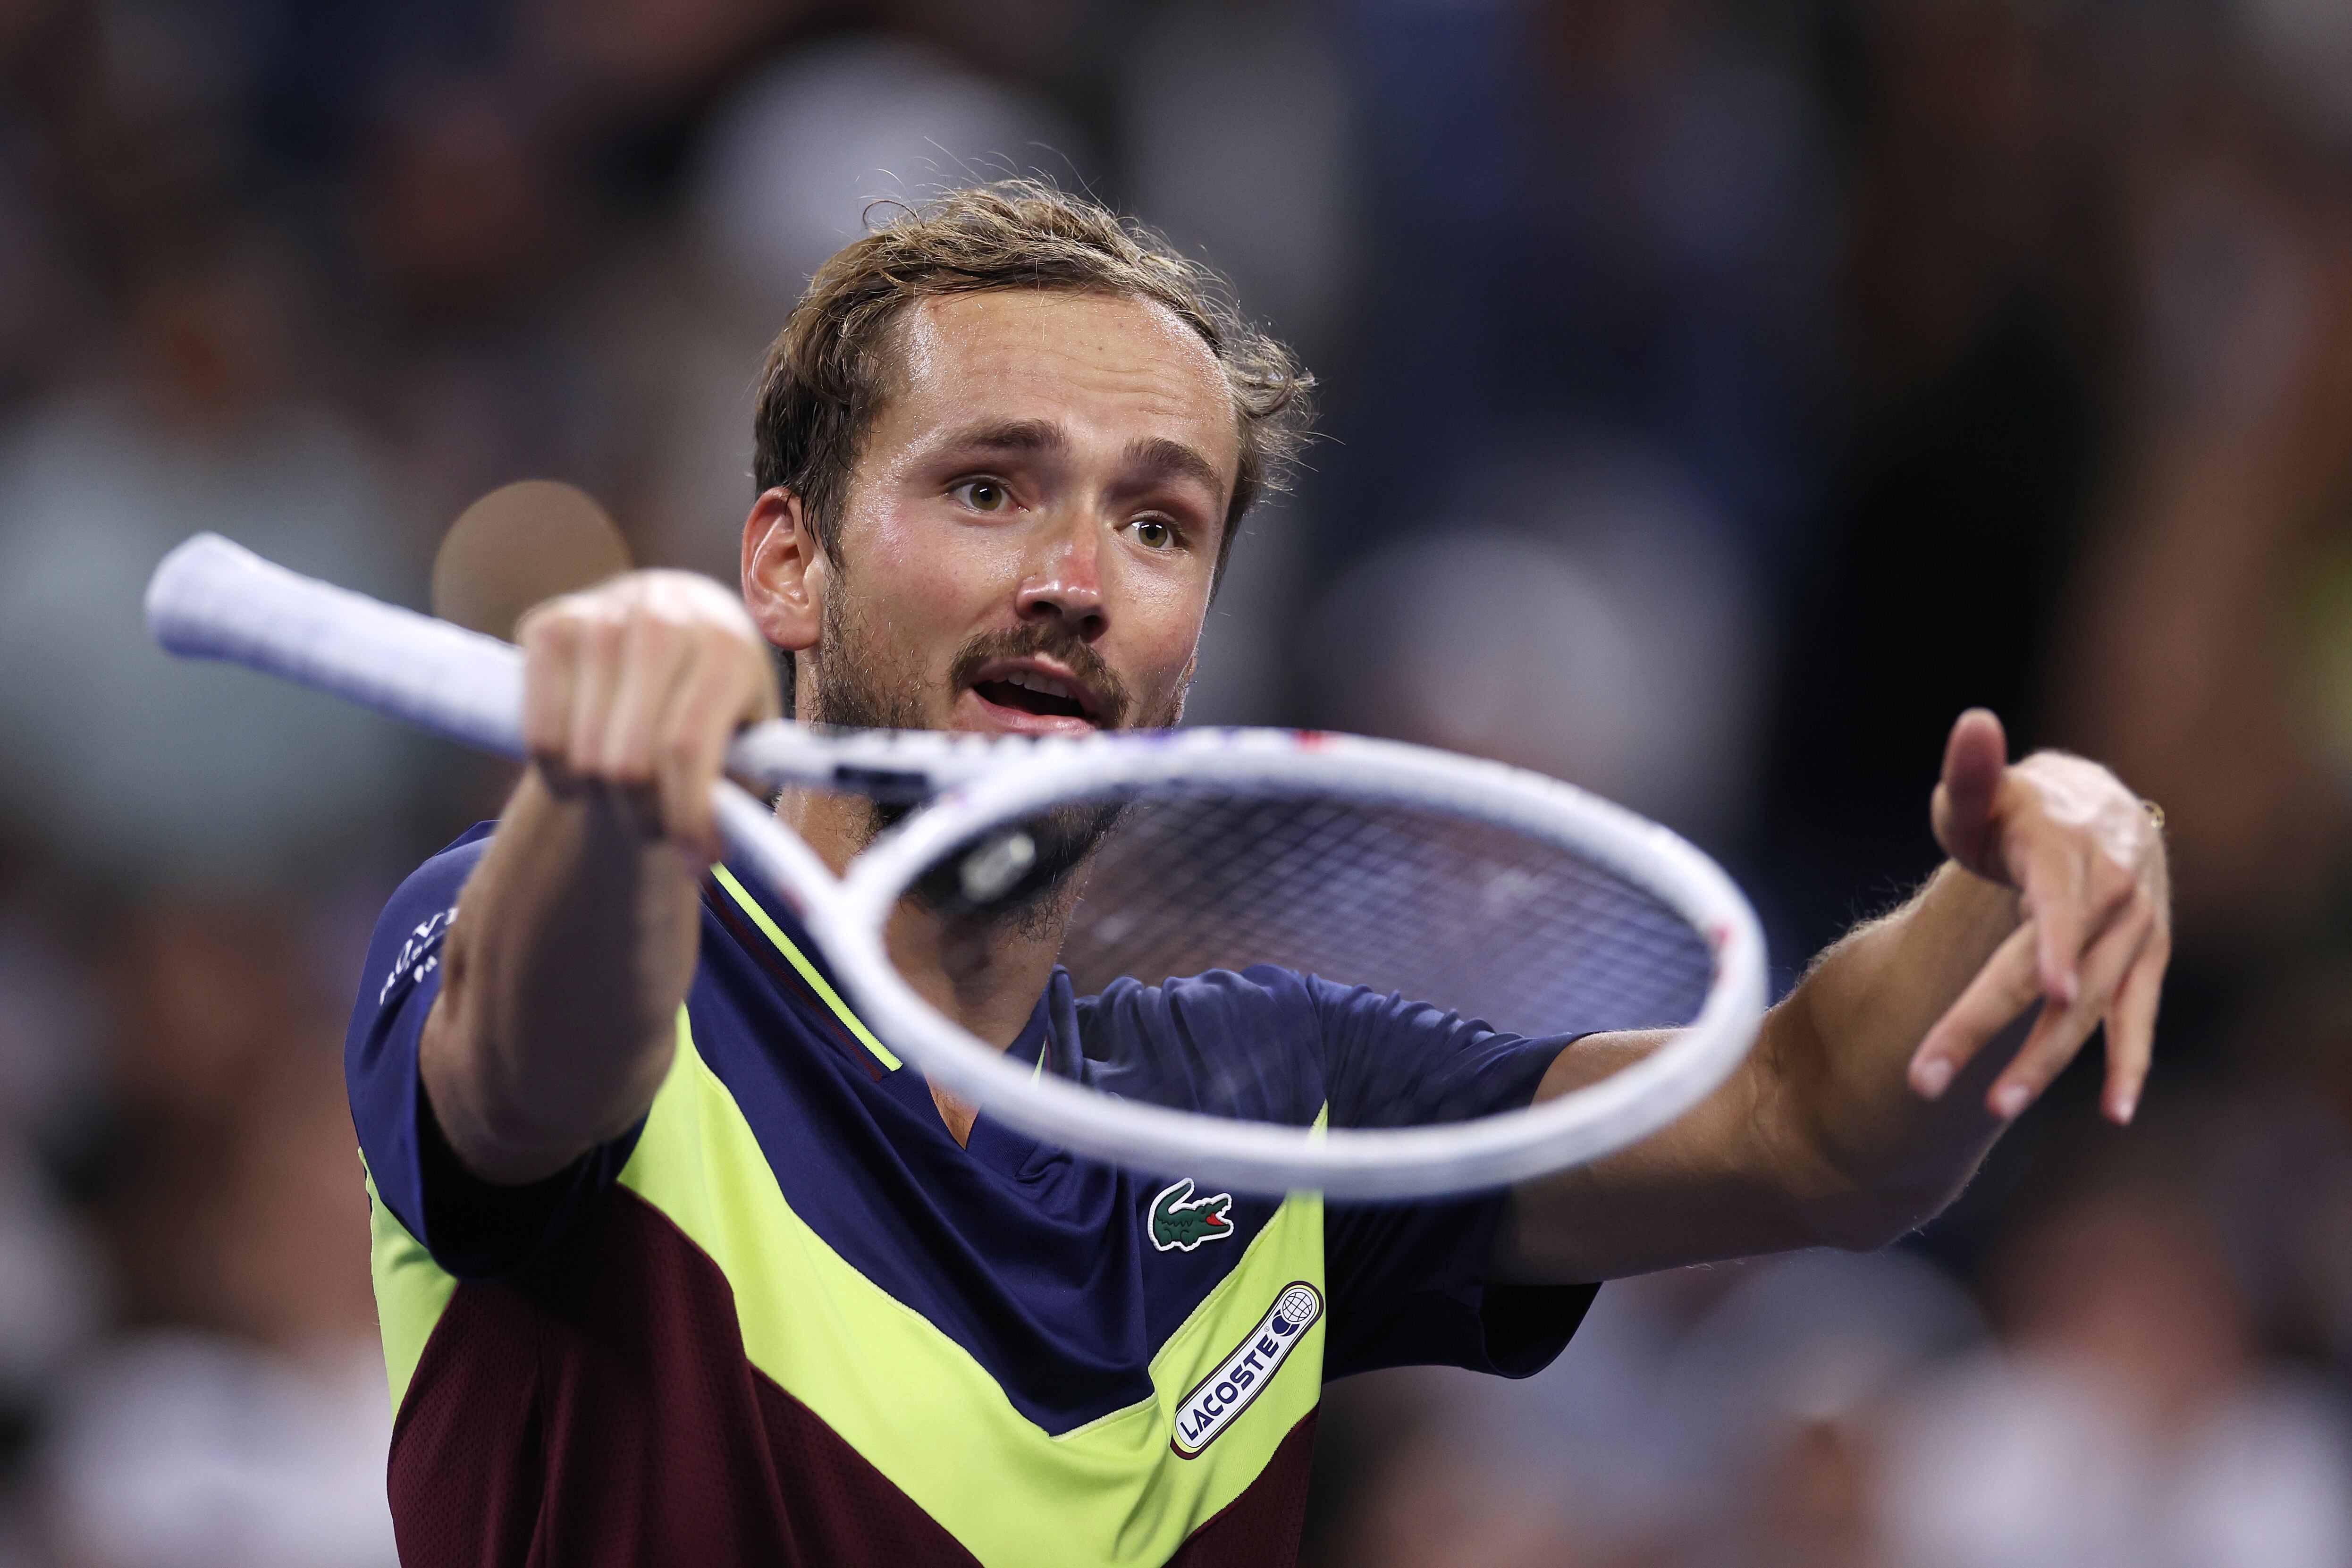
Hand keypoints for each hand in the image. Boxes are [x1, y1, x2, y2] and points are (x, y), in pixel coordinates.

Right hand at [517, 571, 780, 863]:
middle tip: (656, 825)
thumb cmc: (714, 702)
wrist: (675, 628)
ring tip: (624, 792)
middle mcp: (664, 618)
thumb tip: (708, 848)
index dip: (687, 818)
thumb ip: (738, 788)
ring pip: (582, 753)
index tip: (698, 863)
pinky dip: (557, 772)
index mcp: (727, 646)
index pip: (688, 749)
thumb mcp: (745, 739)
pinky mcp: (549, 626)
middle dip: (644, 815)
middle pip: (630, 760)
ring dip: (599, 797)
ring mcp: (601, 616)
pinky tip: (582, 769)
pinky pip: (540, 733)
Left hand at [1909, 708, 2170, 1125]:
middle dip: (1985, 1025)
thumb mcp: (1988, 791)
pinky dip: (2129, 1066)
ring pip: (2090, 1007)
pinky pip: (2139, 1018)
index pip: (2058, 902)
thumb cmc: (2018, 807)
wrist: (2094, 807)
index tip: (2050, 987)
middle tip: (1924, 1080)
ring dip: (2044, 1061)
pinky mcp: (2147, 960)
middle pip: (2050, 971)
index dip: (2055, 943)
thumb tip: (1973, 724)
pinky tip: (2115, 1114)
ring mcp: (2136, 931)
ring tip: (1991, 1108)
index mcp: (2068, 850)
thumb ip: (1972, 771)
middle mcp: (2113, 893)